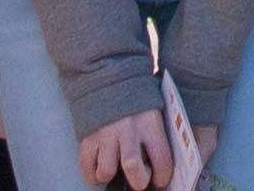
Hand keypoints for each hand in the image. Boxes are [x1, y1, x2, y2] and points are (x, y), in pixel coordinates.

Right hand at [78, 106, 200, 188]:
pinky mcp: (88, 136)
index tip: (161, 179)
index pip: (162, 159)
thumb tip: (167, 160)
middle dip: (138, 181)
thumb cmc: (137, 95)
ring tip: (116, 171)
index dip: (163, 176)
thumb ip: (158, 133)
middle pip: (133, 168)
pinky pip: (86, 166)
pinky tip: (99, 172)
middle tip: (139, 179)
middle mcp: (128, 129)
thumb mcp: (155, 108)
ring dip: (112, 176)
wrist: (108, 73)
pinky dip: (92, 175)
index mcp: (150, 122)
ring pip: (106, 171)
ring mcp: (105, 134)